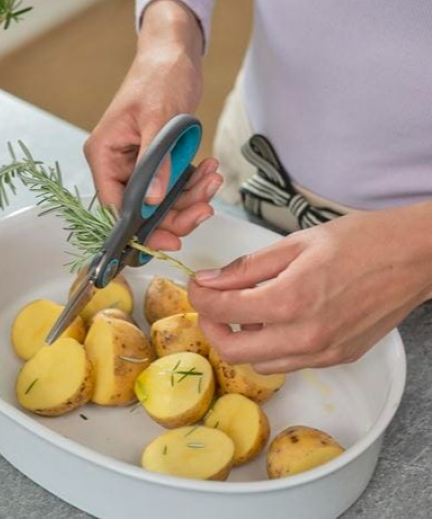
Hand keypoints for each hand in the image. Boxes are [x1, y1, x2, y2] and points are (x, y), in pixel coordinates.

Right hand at [84, 0, 222, 250]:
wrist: (175, 54)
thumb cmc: (159, 76)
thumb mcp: (159, 119)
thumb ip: (155, 163)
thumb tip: (151, 202)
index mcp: (105, 154)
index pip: (115, 205)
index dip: (141, 227)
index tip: (170, 239)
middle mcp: (117, 163)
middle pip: (142, 209)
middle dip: (176, 212)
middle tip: (204, 208)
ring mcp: (138, 163)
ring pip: (162, 200)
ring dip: (191, 196)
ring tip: (212, 179)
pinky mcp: (158, 161)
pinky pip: (174, 184)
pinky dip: (194, 182)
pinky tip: (209, 169)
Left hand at [188, 203, 431, 372]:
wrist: (414, 257)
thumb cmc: (360, 241)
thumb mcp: (295, 244)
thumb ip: (246, 268)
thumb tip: (209, 280)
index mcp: (290, 299)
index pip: (222, 311)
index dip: (199, 298)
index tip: (196, 286)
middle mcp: (305, 335)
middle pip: (233, 352)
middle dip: (212, 327)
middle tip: (212, 304)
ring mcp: (324, 352)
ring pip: (260, 363)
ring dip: (242, 340)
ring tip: (248, 311)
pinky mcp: (338, 358)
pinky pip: (289, 363)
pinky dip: (271, 347)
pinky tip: (277, 320)